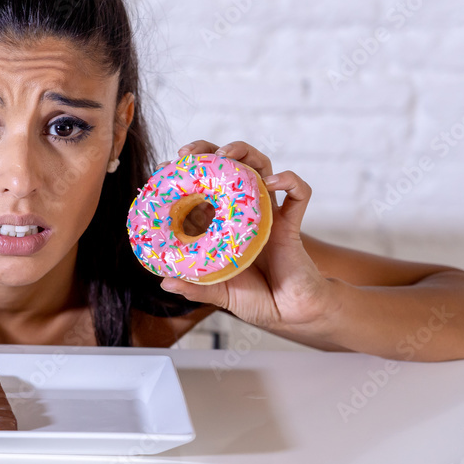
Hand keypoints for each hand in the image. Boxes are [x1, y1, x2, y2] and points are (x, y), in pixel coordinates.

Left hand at [158, 140, 332, 333]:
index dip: (184, 173)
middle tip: (188, 154)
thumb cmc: (256, 299)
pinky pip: (299, 194)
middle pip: (228, 166)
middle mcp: (243, 211)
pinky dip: (289, 181)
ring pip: (261, 167)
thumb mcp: (219, 293)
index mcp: (222, 223)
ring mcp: (267, 213)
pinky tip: (273, 182)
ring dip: (244, 153)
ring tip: (225, 155)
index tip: (164, 168)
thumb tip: (164, 282)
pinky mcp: (291, 224)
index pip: (201, 186)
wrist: (291, 313)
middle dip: (208, 150)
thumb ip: (195, 288)